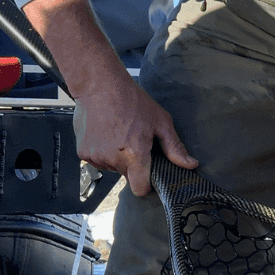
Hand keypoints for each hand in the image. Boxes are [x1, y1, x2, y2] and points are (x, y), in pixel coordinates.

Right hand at [73, 75, 195, 196]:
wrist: (100, 85)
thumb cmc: (131, 101)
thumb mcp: (160, 122)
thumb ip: (174, 148)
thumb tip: (191, 165)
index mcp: (134, 154)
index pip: (140, 189)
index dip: (146, 186)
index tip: (149, 177)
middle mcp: (113, 159)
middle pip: (127, 176)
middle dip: (133, 164)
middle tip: (134, 142)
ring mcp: (96, 157)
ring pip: (112, 167)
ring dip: (117, 157)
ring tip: (118, 134)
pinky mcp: (83, 152)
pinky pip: (97, 160)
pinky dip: (102, 152)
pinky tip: (106, 134)